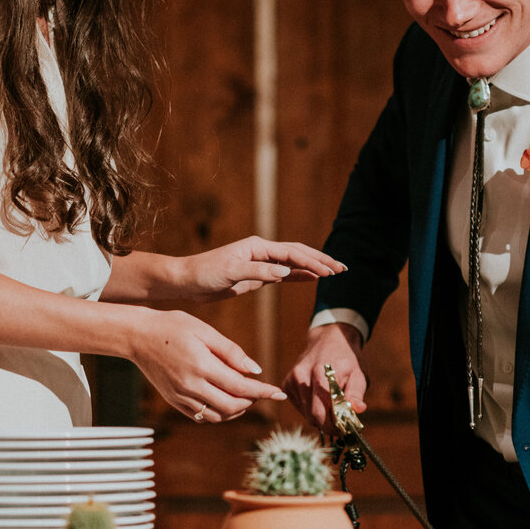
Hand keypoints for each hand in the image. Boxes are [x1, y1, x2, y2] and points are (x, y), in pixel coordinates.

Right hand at [127, 309, 287, 421]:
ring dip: (236, 410)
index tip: (280, 393)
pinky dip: (218, 414)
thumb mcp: (205, 331)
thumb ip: (231, 351)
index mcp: (202, 366)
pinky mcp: (174, 401)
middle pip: (232, 406)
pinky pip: (201, 417)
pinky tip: (225, 402)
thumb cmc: (173, 327)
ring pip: (218, 416)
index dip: (264, 391)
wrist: (138, 336)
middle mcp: (191, 386)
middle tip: (260, 391)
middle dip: (252, 401)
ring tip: (244, 397)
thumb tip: (256, 370)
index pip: (241, 387)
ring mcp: (181, 397)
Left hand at [179, 238, 345, 301]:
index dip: (312, 262)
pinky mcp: (256, 275)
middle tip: (342, 268)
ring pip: (293, 263)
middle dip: (320, 260)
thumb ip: (259, 272)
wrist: (186, 281)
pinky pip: (283, 273)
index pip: (292, 254)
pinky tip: (312, 278)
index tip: (330, 272)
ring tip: (334, 272)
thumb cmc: (205, 274)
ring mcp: (260, 263)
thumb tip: (286, 271)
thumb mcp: (230, 273)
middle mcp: (261, 251)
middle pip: (298, 253)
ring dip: (313, 267)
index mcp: (257, 247)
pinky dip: (299, 275)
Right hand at [282, 322, 366, 436]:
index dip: (333, 426)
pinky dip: (309, 408)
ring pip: (305, 413)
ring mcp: (293, 380)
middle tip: (340, 426)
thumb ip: (356, 393)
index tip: (344, 431)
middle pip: (312, 416)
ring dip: (319, 417)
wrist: (328, 339)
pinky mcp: (287, 383)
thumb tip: (358, 409)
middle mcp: (303, 377)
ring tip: (331, 408)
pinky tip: (319, 399)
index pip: (323, 412)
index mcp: (322, 374)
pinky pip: (299, 406)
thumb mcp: (358, 374)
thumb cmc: (346, 359)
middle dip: (327, 425)